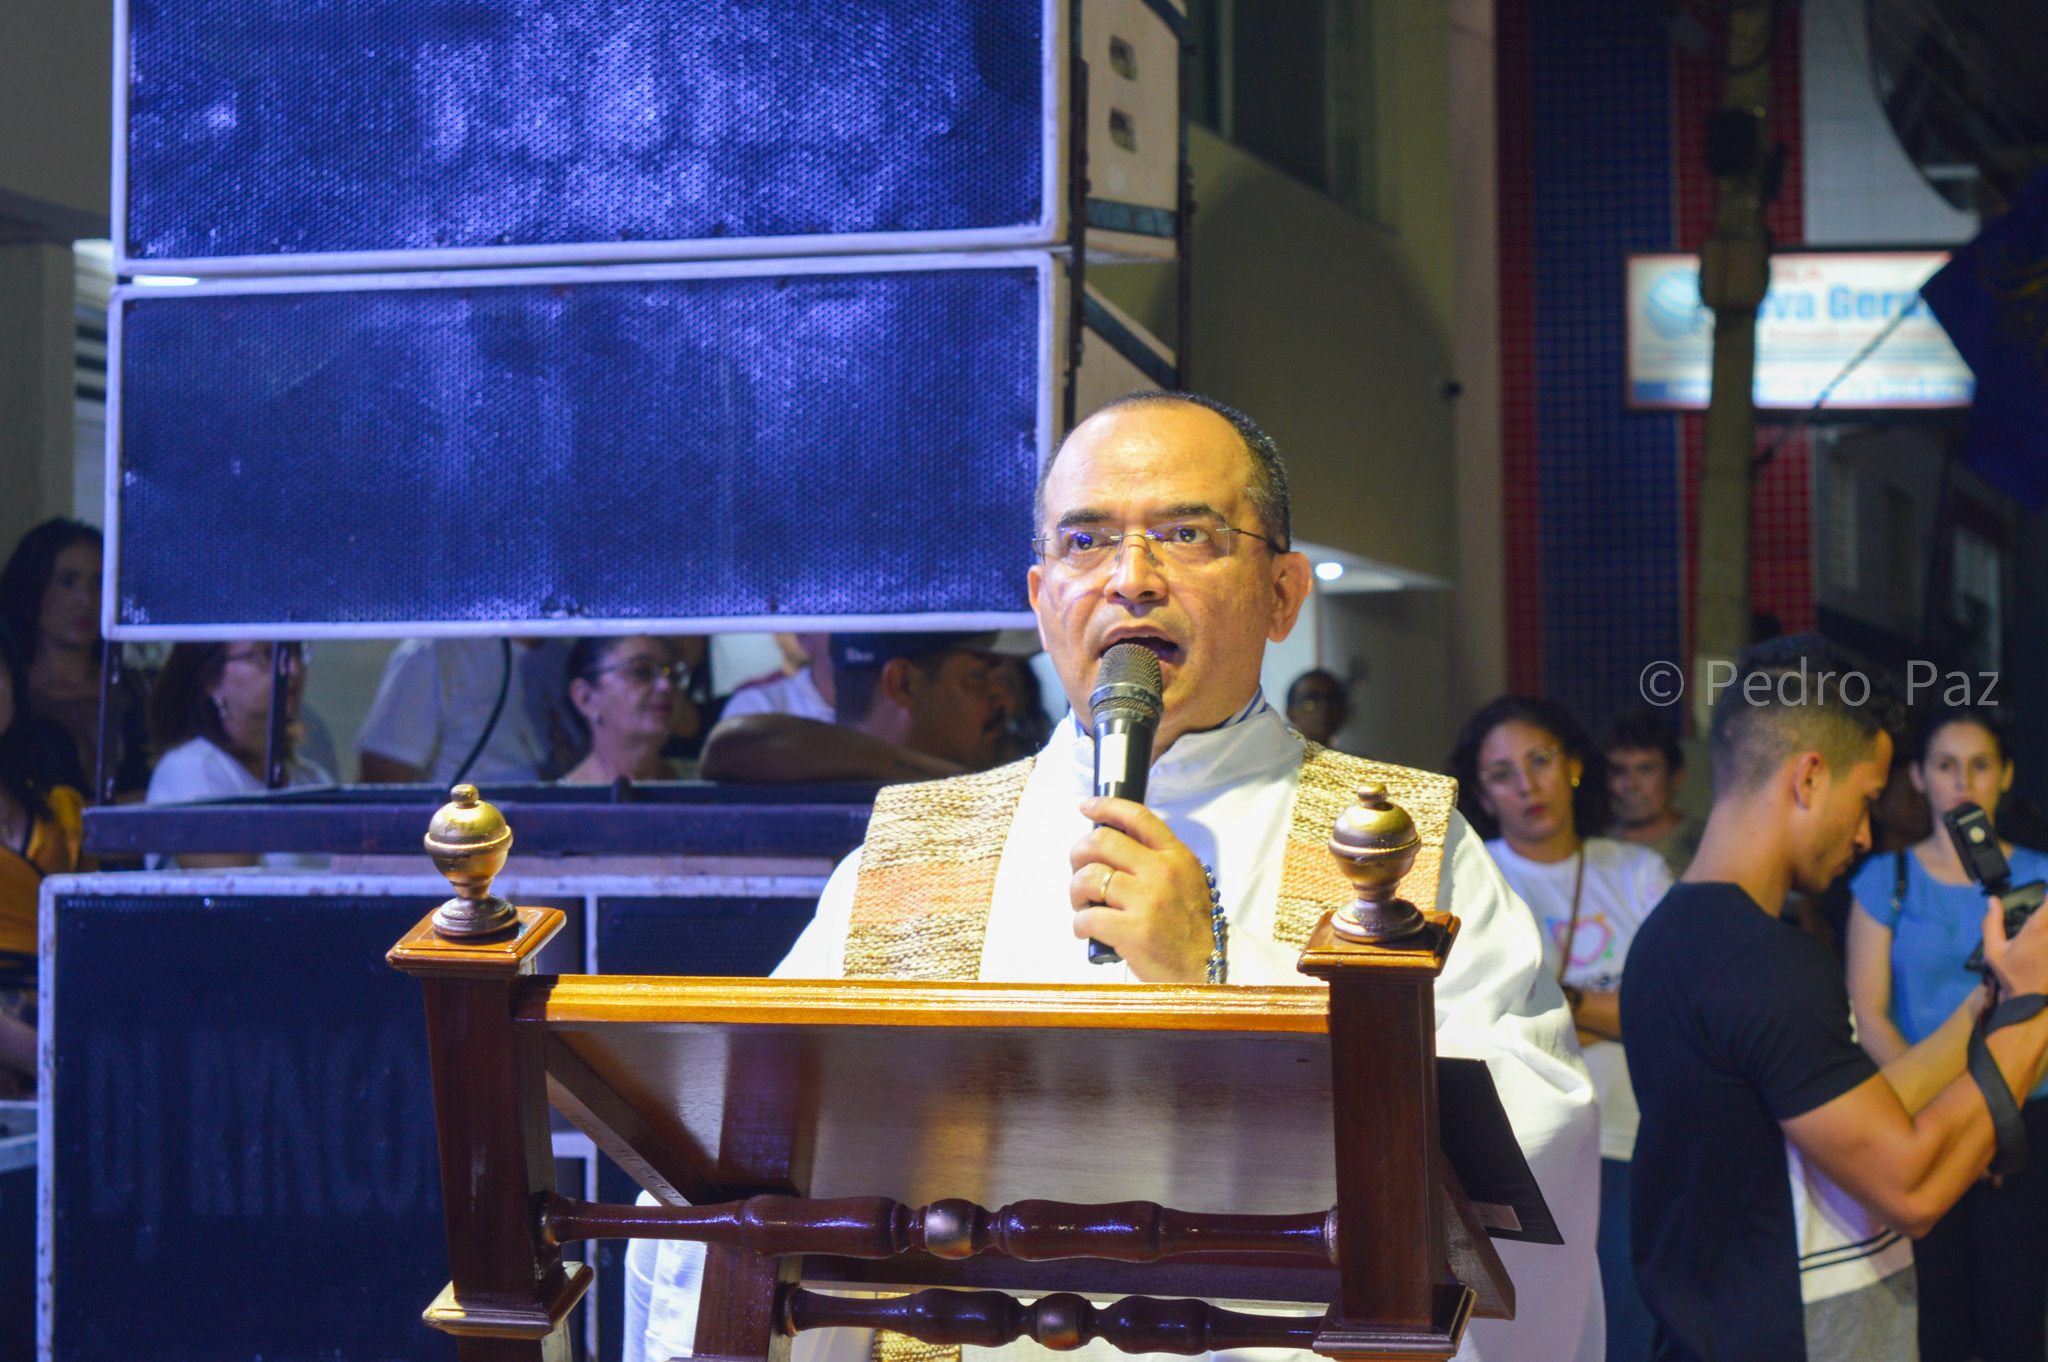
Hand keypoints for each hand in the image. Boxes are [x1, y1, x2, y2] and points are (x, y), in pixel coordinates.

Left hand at [1069, 796, 1213, 982]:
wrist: (1208, 971)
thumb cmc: (1193, 930)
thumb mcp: (1188, 882)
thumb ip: (1159, 861)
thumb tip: (1118, 844)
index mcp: (1176, 858)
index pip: (1138, 818)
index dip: (1106, 806)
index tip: (1087, 806)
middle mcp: (1162, 873)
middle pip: (1102, 841)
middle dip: (1079, 853)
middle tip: (1078, 869)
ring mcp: (1147, 901)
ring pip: (1089, 877)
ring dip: (1075, 891)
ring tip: (1082, 904)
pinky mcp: (1133, 930)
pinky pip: (1087, 916)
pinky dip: (1079, 923)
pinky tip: (1086, 929)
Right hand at [1983, 895, 2047, 1000]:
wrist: (2028, 996)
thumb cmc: (2009, 972)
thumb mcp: (1993, 949)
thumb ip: (1991, 923)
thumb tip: (1993, 901)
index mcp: (2035, 930)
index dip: (2047, 896)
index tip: (2044, 892)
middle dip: (2046, 909)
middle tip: (2041, 907)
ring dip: (2046, 921)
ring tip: (2040, 923)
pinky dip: (2047, 931)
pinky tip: (2041, 940)